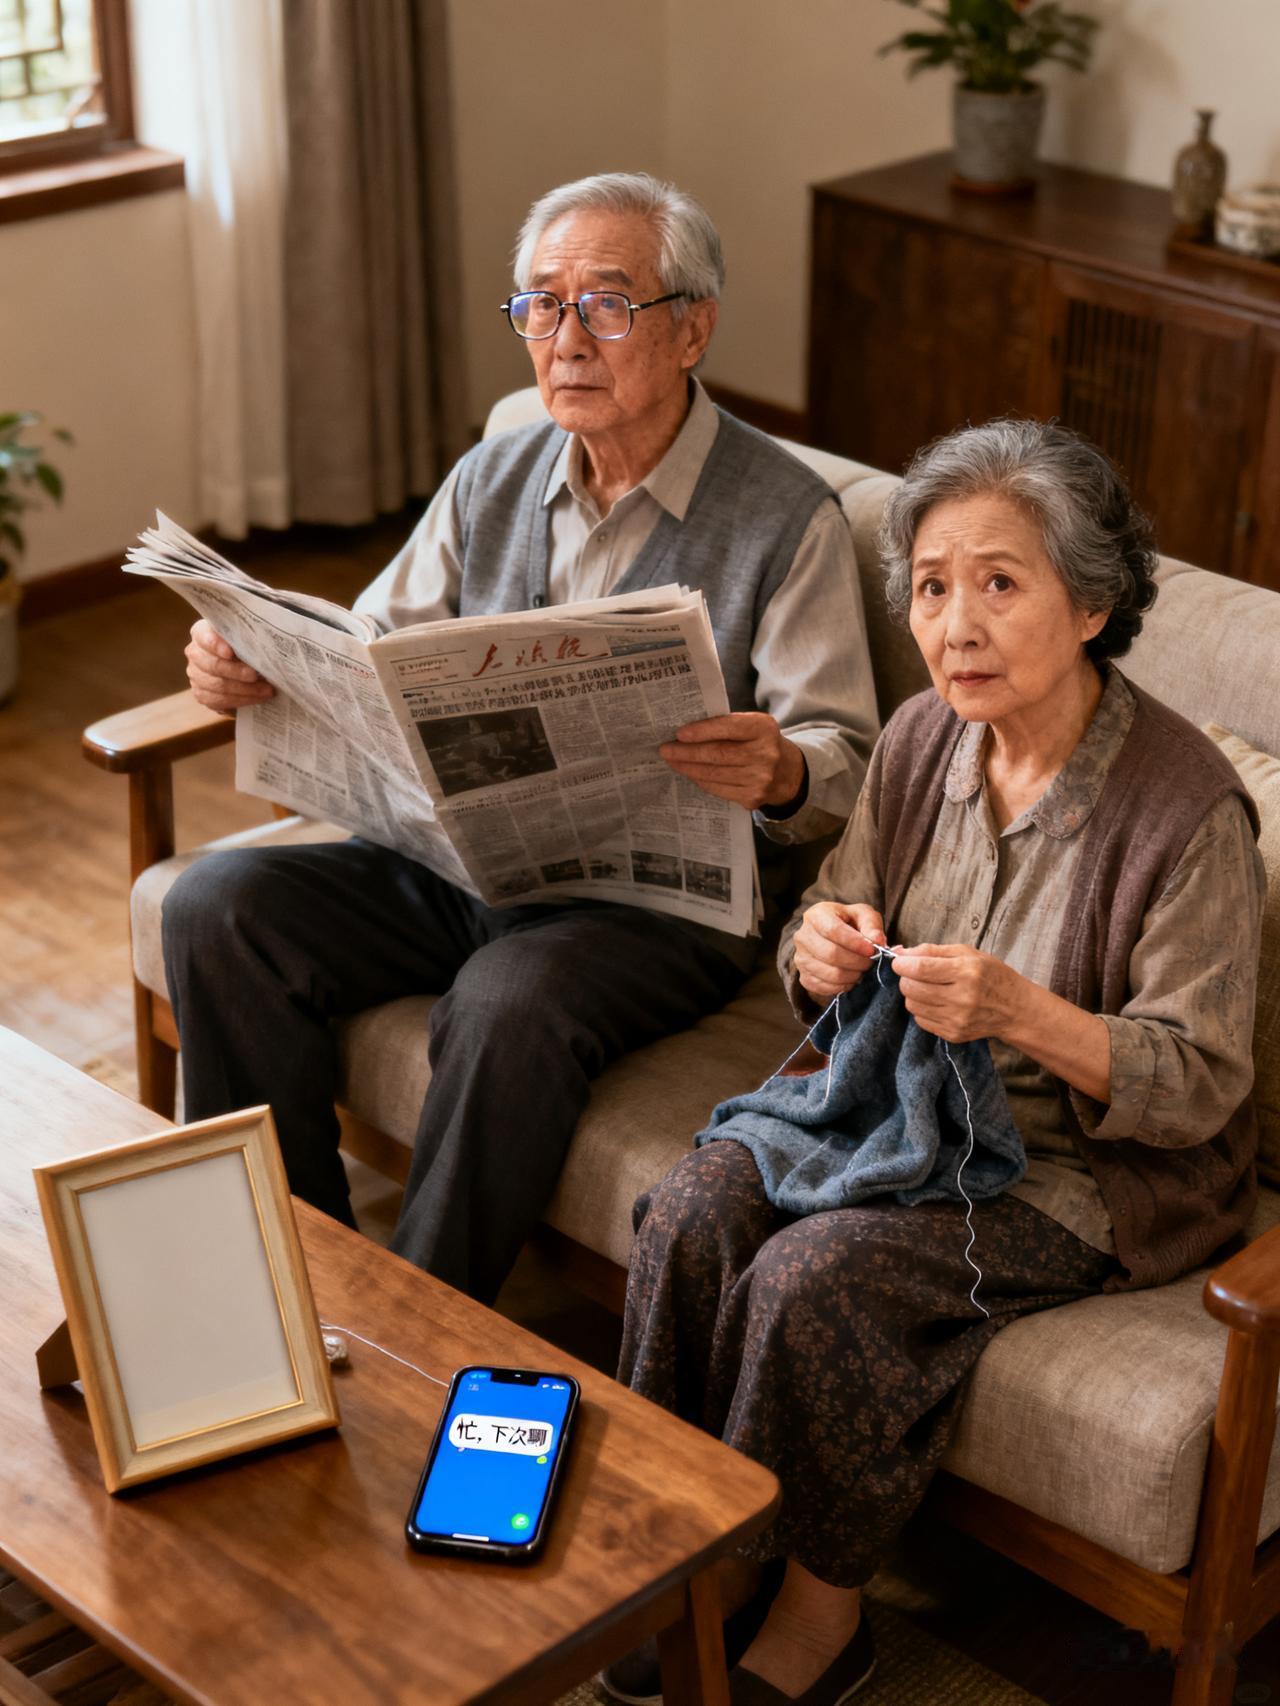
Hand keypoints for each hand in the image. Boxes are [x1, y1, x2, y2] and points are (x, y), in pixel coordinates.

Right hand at [185, 618, 274, 712]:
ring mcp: (196, 675)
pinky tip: (257, 698)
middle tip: (255, 675)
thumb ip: (249, 637)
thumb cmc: (247, 647)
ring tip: (266, 690)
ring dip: (245, 689)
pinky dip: (241, 700)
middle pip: (213, 665)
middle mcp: (195, 653)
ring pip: (218, 685)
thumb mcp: (247, 638)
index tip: (230, 652)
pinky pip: (219, 700)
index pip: (203, 636)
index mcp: (202, 633)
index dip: (215, 644)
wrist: (243, 670)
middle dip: (236, 672)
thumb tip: (265, 644)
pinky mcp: (201, 694)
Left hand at [659, 712, 805, 810]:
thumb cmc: (760, 743)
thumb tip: (686, 733)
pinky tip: (689, 773)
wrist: (787, 773)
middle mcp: (765, 754)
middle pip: (718, 754)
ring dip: (688, 767)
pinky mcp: (752, 797)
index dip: (702, 731)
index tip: (679, 734)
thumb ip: (726, 725)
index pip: (729, 728)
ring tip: (672, 761)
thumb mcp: (752, 726)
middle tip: (666, 750)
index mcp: (764, 728)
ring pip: (714, 774)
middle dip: (687, 752)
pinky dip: (700, 780)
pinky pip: (718, 789)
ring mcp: (760, 779)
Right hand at [792, 901, 887, 1003]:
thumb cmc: (850, 923)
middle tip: (871, 963)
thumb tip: (877, 941)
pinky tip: (851, 979)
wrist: (833, 937)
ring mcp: (800, 958)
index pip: (833, 930)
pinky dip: (843, 986)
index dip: (855, 943)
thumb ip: (872, 925)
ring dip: (852, 975)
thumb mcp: (864, 915)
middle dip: (857, 961)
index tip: (872, 950)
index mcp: (816, 915)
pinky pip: (824, 987)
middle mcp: (802, 936)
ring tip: (862, 970)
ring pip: (829, 973)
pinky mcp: (804, 977)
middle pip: (831, 954)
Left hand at [891, 942, 1020, 1044]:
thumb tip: (900, 953)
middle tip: (915, 973)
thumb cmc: (992, 975)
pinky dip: (922, 1009)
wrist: (1015, 1009)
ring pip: (912, 1005)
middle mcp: (962, 998)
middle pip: (912, 988)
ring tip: (928, 987)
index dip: (902, 964)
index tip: (898, 961)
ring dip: (913, 994)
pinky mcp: (953, 1034)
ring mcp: (957, 1019)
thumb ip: (932, 951)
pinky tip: (937, 1002)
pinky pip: (921, 1020)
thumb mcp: (967, 953)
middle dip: (906, 978)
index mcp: (966, 972)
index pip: (920, 969)